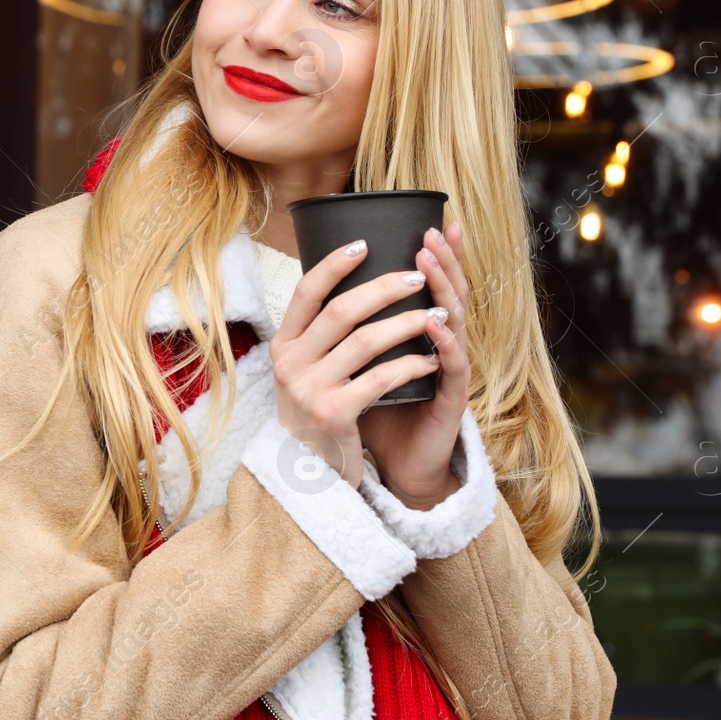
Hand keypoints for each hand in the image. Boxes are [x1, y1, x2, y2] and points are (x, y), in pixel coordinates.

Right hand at [269, 237, 446, 487]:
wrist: (312, 475)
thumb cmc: (318, 413)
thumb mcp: (305, 371)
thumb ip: (320, 336)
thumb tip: (356, 284)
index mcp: (283, 346)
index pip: (306, 292)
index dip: (335, 265)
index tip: (365, 244)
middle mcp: (290, 364)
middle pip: (342, 311)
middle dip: (385, 288)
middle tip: (418, 276)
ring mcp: (309, 390)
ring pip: (366, 341)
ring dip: (408, 323)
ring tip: (437, 314)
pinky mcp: (334, 415)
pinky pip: (381, 378)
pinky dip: (412, 365)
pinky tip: (433, 360)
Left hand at [358, 223, 471, 508]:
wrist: (401, 468)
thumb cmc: (380, 413)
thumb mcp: (361, 365)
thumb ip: (351, 336)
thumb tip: (314, 299)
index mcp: (424, 335)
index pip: (435, 287)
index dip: (439, 257)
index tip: (429, 222)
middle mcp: (442, 347)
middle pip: (451, 293)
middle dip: (442, 260)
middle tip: (432, 231)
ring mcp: (450, 372)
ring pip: (456, 322)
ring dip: (442, 289)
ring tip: (428, 262)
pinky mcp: (451, 401)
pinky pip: (451, 366)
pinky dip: (444, 343)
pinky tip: (436, 324)